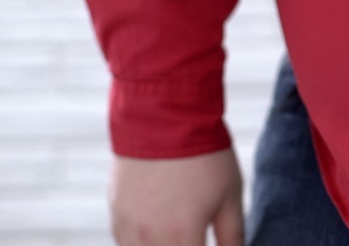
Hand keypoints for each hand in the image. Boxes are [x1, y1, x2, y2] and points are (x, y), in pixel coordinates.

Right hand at [109, 147, 244, 245]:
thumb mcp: (230, 196)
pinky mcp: (116, 212)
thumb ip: (233, 236)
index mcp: (181, 237)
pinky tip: (159, 231)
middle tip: (194, 235)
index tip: (207, 243)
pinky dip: (143, 243)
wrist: (163, 116)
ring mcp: (128, 226)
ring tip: (180, 232)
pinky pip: (126, 243)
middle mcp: (149, 238)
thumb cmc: (204, 155)